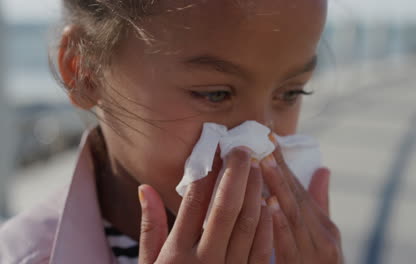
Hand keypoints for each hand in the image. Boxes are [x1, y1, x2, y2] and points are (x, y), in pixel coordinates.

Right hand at [138, 147, 273, 263]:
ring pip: (249, 224)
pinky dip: (268, 223)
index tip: (215, 147)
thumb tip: (145, 188)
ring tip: (259, 166)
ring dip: (256, 192)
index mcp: (176, 254)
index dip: (207, 170)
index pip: (195, 201)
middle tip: (244, 148)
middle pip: (226, 207)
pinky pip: (262, 249)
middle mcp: (205, 261)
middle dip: (237, 173)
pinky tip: (270, 201)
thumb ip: (149, 228)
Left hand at [260, 137, 342, 263]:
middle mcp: (324, 236)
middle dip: (280, 168)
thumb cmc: (317, 263)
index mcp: (325, 225)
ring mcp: (316, 252)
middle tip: (264, 142)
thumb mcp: (321, 235)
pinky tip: (270, 205)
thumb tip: (324, 169)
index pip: (301, 187)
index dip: (285, 163)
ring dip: (279, 187)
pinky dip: (281, 225)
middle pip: (297, 196)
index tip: (269, 138)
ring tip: (265, 163)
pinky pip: (289, 245)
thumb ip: (319, 204)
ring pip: (294, 215)